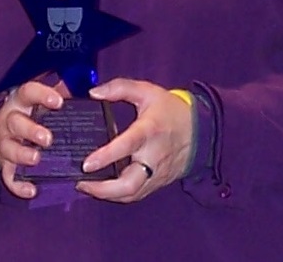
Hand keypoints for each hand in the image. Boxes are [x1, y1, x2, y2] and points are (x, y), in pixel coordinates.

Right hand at [0, 81, 64, 199]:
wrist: (1, 133)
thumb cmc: (30, 113)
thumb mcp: (41, 98)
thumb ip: (60, 92)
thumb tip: (84, 85)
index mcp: (22, 101)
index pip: (28, 92)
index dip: (42, 95)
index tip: (58, 102)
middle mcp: (10, 120)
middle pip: (16, 123)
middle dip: (31, 130)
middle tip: (48, 139)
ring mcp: (5, 143)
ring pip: (9, 149)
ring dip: (22, 154)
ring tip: (36, 159)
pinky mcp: (4, 164)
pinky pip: (8, 176)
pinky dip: (18, 184)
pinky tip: (31, 190)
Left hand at [75, 78, 192, 202]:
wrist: (201, 131)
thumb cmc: (170, 110)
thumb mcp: (147, 91)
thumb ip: (119, 88)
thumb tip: (94, 92)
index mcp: (150, 130)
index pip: (128, 146)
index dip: (106, 157)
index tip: (86, 164)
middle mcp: (153, 156)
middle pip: (130, 184)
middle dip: (104, 190)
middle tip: (81, 182)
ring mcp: (156, 173)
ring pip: (132, 194)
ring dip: (107, 195)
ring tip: (86, 187)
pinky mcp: (158, 182)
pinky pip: (136, 194)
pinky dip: (118, 195)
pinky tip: (103, 189)